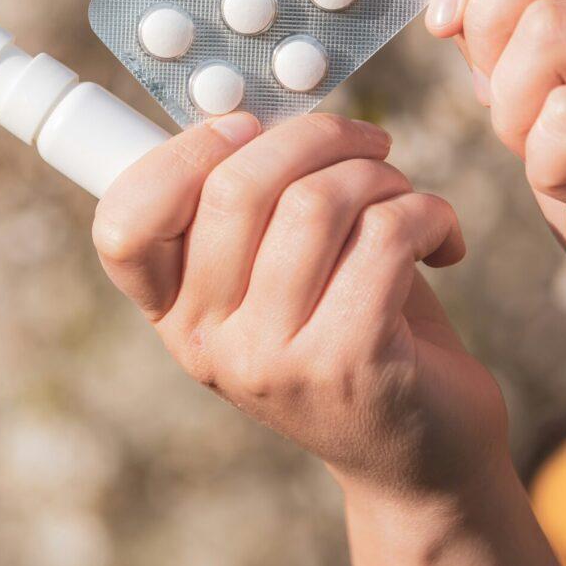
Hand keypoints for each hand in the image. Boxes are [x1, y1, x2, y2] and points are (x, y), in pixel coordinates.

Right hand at [93, 112, 565, 565]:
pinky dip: (428, 212)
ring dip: (379, 174)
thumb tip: (256, 109)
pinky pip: (386, 234)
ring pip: (317, 202)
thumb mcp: (280, 273)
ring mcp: (271, 361)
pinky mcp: (348, 364)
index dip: (182, 152)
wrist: (421, 457)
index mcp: (176, 310)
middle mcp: (207, 341)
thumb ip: (254, 204)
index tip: (248, 129)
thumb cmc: (352, 329)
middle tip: (367, 143)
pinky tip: (441, 238)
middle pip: (236, 187)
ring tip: (404, 194)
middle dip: (317, 136)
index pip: (124, 224)